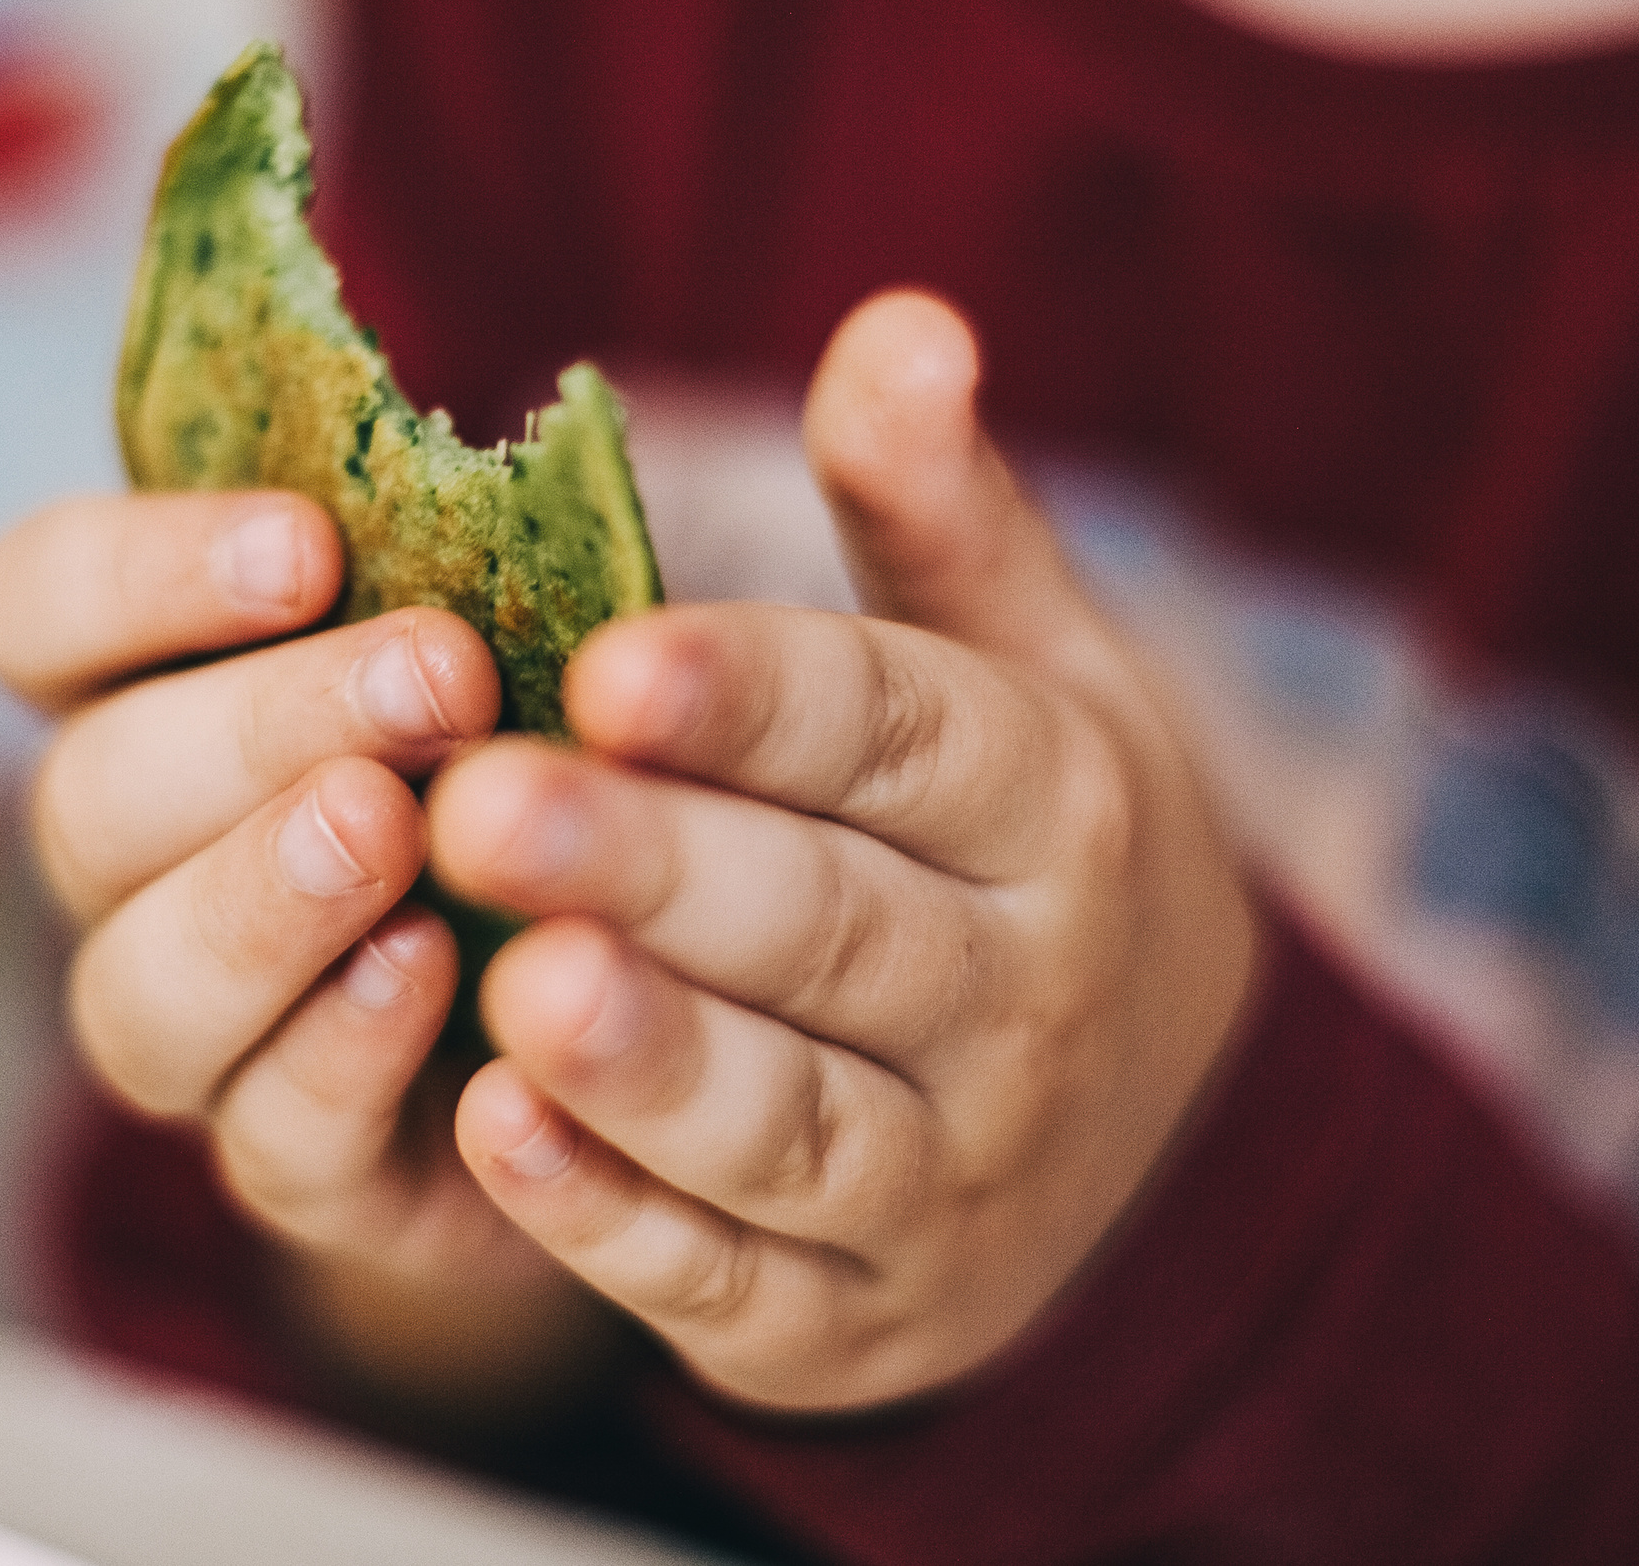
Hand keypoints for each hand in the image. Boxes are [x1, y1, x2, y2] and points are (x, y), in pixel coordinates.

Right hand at [0, 491, 617, 1428]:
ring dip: (255, 900)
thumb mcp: (560, 609)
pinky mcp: (306, 1167)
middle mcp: (142, 863)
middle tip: (440, 676)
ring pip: (134, 988)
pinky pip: (265, 1137)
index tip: (309, 545)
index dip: (138, 574)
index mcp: (154, 694)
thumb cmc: (585, 746)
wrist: (663, 991)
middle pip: (86, 795)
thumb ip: (518, 516)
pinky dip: (334, 1054)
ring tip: (392, 831)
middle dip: (254, 726)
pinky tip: (432, 975)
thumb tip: (608, 339)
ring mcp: (209, 1027)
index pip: (36, 611)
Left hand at [428, 290, 1257, 1413]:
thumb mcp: (1029, 673)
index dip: (763, 701)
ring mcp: (946, 1178)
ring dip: (650, 1063)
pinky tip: (493, 1141)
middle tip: (484, 805)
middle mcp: (1023, 999)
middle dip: (659, 872)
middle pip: (833, 928)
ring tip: (508, 988)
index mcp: (1055, 805)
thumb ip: (935, 515)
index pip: (907, 736)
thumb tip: (899, 318)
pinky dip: (616, 1227)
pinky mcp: (848, 1319)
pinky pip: (731, 1281)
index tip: (615, 658)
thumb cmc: (1027, 857)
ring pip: (792, 1124)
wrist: (1154, 1147)